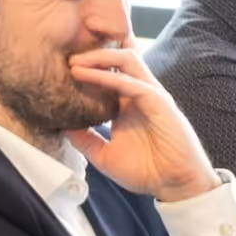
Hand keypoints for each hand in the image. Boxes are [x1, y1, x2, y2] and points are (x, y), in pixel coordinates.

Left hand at [62, 41, 221, 203]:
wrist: (174, 185)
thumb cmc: (146, 171)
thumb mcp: (104, 155)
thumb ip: (85, 140)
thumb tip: (61, 126)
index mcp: (127, 103)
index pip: (111, 71)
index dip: (91, 61)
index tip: (62, 60)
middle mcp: (139, 94)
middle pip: (120, 57)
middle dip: (93, 50)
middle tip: (66, 54)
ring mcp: (150, 95)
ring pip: (127, 60)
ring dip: (98, 57)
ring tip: (73, 61)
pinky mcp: (159, 103)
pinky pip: (131, 83)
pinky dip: (106, 76)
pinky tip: (85, 74)